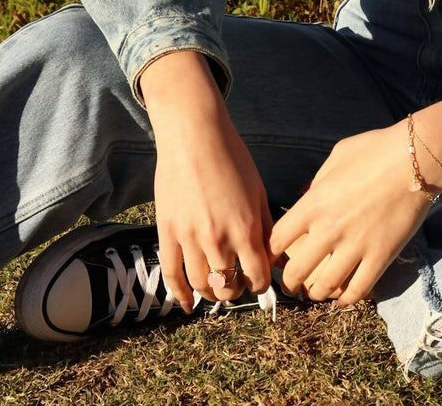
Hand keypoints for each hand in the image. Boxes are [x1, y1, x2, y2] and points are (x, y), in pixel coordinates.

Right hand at [141, 51, 272, 309]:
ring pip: (201, 284)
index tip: (259, 280)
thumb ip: (266, 226)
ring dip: (211, 292)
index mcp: (246, 228)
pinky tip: (186, 304)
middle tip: (237, 281)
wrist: (194, 137)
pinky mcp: (167, 232)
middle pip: (228, 285)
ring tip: (216, 287)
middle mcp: (218, 239)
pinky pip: (171, 274)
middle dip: (236, 288)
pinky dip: (179, 294)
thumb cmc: (232, 158)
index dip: (261, 284)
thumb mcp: (259, 190)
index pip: (257, 277)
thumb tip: (274, 256)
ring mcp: (190, 238)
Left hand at [270, 122, 430, 305]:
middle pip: (296, 272)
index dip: (271, 252)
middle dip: (290, 283)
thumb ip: (319, 181)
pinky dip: (347, 300)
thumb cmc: (376, 150)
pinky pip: (358, 289)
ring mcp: (355, 246)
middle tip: (291, 285)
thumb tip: (309, 196)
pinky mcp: (381, 257)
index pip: (277, 239)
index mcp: (313, 204)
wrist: (416, 160)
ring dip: (316, 293)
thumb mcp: (337, 156)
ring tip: (316, 293)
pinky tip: (343, 299)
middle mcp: (329, 230)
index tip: (274, 257)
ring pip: (324, 287)